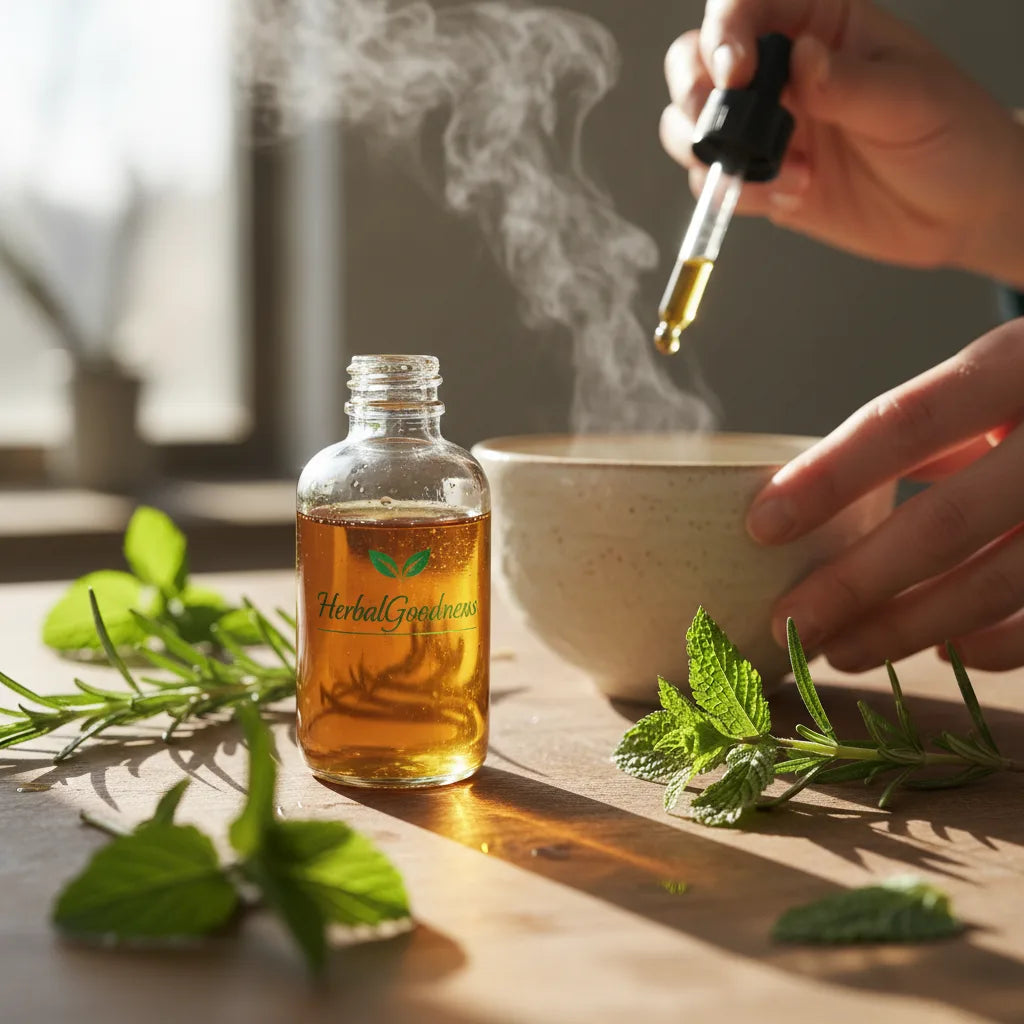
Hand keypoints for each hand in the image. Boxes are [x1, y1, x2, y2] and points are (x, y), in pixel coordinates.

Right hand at [662, 0, 1023, 287]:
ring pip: (692, 126)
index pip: (747, 6)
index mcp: (819, 24)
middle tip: (716, 127)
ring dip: (712, 151)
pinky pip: (716, 182)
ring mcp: (768, 128)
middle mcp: (782, 72)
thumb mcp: (911, 100)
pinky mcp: (763, 179)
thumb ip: (850, 82)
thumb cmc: (953, 137)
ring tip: (774, 169)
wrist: (961, 212)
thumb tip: (802, 59)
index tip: (736, 71)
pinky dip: (735, 193)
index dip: (724, 31)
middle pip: (696, 63)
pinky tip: (789, 194)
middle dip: (693, 94)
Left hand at [746, 318, 1023, 671]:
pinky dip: (992, 645)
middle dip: (854, 584)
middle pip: (946, 521)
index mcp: (1021, 363)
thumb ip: (931, 417)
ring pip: (998, 585)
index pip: (909, 421)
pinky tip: (943, 652)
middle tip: (786, 625)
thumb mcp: (1006, 371)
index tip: (761, 525)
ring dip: (908, 630)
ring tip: (841, 653)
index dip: (830, 476)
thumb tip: (814, 483)